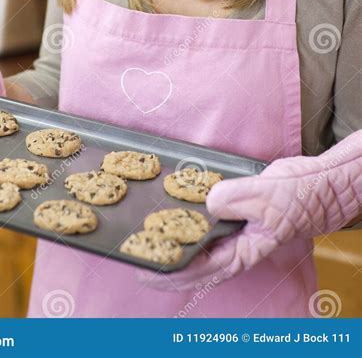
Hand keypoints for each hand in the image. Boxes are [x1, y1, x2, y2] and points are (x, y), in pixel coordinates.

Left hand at [138, 131, 361, 290]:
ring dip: (172, 237)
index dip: (173, 271)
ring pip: (195, 238)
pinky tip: (169, 206)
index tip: (148, 269)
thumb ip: (234, 199)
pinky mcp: (229, 207)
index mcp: (242, 253)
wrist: (316, 183)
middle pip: (193, 259)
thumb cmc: (298, 197)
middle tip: (136, 256)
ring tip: (145, 235)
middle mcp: (233, 244)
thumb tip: (207, 200)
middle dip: (165, 260)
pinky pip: (202, 215)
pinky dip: (185, 212)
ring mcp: (231, 227)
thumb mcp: (266, 197)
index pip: (201, 269)